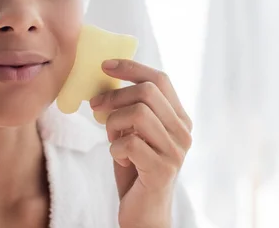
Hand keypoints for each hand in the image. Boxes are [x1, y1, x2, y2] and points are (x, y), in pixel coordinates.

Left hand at [89, 59, 192, 227]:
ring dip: (113, 122)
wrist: (144, 213)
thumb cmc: (136, 169)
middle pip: (148, 92)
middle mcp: (183, 132)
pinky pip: (129, 143)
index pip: (160, 79)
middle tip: (95, 104)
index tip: (105, 66)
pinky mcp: (162, 170)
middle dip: (115, 95)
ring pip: (138, 113)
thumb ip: (131, 109)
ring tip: (111, 137)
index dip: (131, 67)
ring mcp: (175, 151)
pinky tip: (117, 157)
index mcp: (179, 118)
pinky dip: (114, 148)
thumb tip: (107, 79)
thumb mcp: (135, 133)